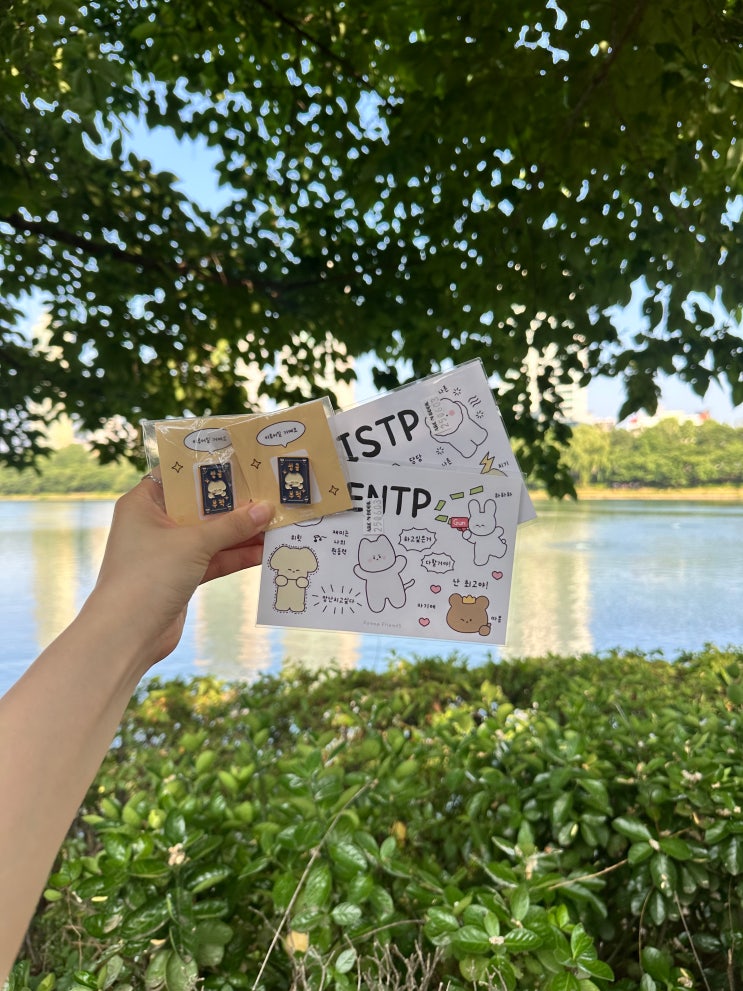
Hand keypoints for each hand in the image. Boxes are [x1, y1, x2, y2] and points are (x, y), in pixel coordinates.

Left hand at [90, 476, 274, 670]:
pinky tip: (264, 551)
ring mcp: (168, 551)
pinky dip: (235, 555)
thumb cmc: (148, 576)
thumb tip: (265, 508)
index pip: (179, 476)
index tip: (242, 461)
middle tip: (269, 491)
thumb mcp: (194, 543)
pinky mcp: (181, 576)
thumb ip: (231, 525)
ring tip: (276, 522)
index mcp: (143, 503)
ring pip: (211, 535)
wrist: (127, 634)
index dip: (209, 468)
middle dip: (234, 504)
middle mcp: (154, 523)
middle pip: (200, 506)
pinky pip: (213, 559)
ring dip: (241, 532)